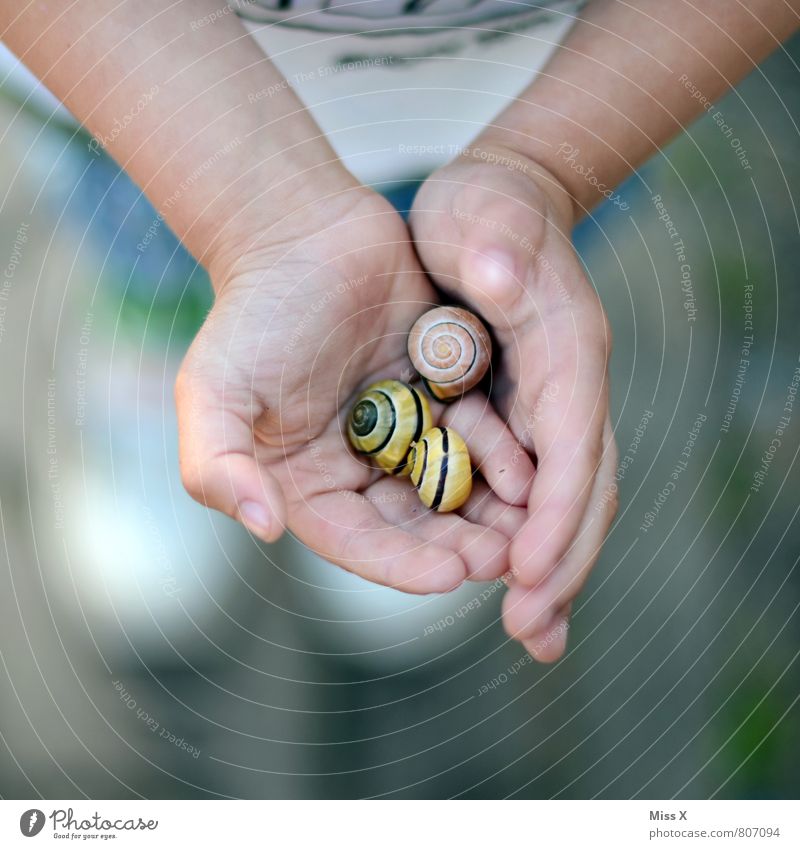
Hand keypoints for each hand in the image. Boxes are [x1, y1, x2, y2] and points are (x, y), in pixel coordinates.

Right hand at [175, 184, 534, 593]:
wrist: (302, 230)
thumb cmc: (252, 311)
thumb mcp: (213, 390)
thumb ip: (217, 465)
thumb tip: (264, 527)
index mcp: (305, 481)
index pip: (356, 539)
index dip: (401, 564)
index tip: (450, 577)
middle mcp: (355, 467)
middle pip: (411, 524)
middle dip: (457, 546)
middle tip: (504, 559)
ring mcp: (401, 433)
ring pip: (451, 487)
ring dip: (488, 512)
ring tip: (528, 528)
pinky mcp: (437, 396)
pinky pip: (474, 435)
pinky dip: (500, 454)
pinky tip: (531, 471)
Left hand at [410, 145, 617, 657]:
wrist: (496, 206)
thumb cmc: (483, 211)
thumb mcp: (482, 212)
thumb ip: (494, 245)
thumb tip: (500, 275)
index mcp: (566, 350)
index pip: (575, 443)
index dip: (557, 512)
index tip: (526, 573)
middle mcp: (569, 389)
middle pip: (583, 489)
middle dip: (561, 563)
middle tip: (531, 632)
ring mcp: (551, 407)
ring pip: (563, 501)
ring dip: (550, 567)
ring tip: (529, 632)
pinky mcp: (524, 418)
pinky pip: (531, 490)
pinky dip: (526, 539)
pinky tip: (506, 580)